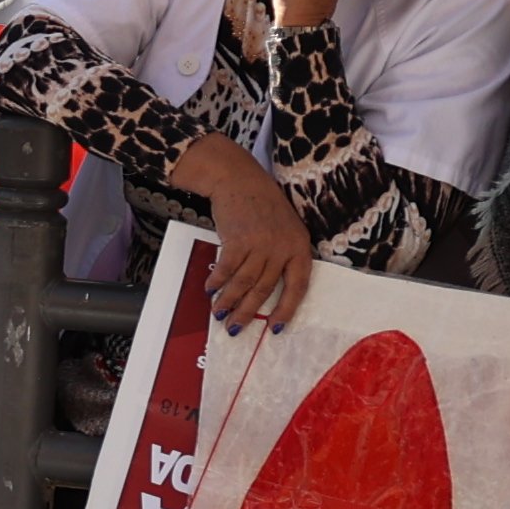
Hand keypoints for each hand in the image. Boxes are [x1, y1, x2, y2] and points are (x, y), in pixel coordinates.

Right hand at [179, 137, 315, 328]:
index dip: (286, 309)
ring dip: (228, 301)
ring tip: (218, 313)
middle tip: (234, 328)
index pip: (298, 286)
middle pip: (264, 289)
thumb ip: (280, 257)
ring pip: (244, 282)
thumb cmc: (263, 206)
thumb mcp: (284, 230)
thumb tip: (261, 291)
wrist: (241, 180)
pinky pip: (227, 268)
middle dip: (247, 312)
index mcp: (299, 247)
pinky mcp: (238, 239)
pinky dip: (217, 281)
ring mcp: (261, 244)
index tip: (274, 327)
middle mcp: (282, 248)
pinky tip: (210, 289)